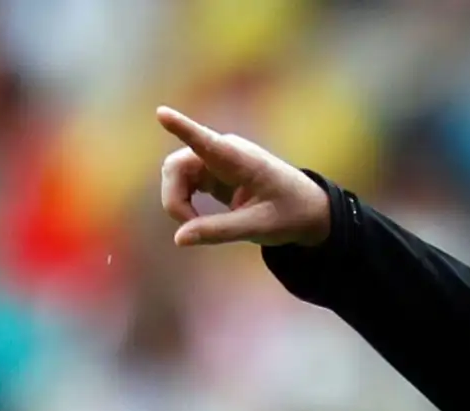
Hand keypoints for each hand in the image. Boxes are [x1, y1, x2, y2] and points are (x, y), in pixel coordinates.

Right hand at [157, 106, 331, 247]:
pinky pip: (183, 184)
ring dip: (179, 203)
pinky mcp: (212, 173)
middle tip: (190, 227)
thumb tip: (179, 238)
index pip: (208, 142)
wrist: (307, 209)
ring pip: (176, 175)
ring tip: (200, 228)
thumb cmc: (290, 213)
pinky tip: (198, 220)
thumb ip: (220, 231)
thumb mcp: (260, 227)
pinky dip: (184, 204)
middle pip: (176, 166)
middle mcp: (224, 152)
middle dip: (174, 198)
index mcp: (242, 160)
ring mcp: (215, 160)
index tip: (162, 113)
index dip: (182, 128)